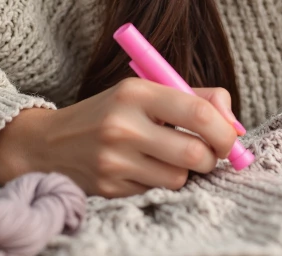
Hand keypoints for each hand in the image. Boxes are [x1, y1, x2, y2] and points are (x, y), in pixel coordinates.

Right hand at [0, 78, 240, 197]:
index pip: (198, 113)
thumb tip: (234, 121)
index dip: (225, 130)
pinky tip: (142, 168)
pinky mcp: (110, 188)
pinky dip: (159, 181)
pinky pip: (156, 190)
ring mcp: (114, 160)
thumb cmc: (110, 113)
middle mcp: (123, 126)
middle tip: (208, 153)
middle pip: (194, 153)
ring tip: (168, 157)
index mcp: (136, 93)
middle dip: (211, 158)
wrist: (47, 143)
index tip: (230, 138)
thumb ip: (193, 98)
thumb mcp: (144, 92)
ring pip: (179, 177)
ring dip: (184, 171)